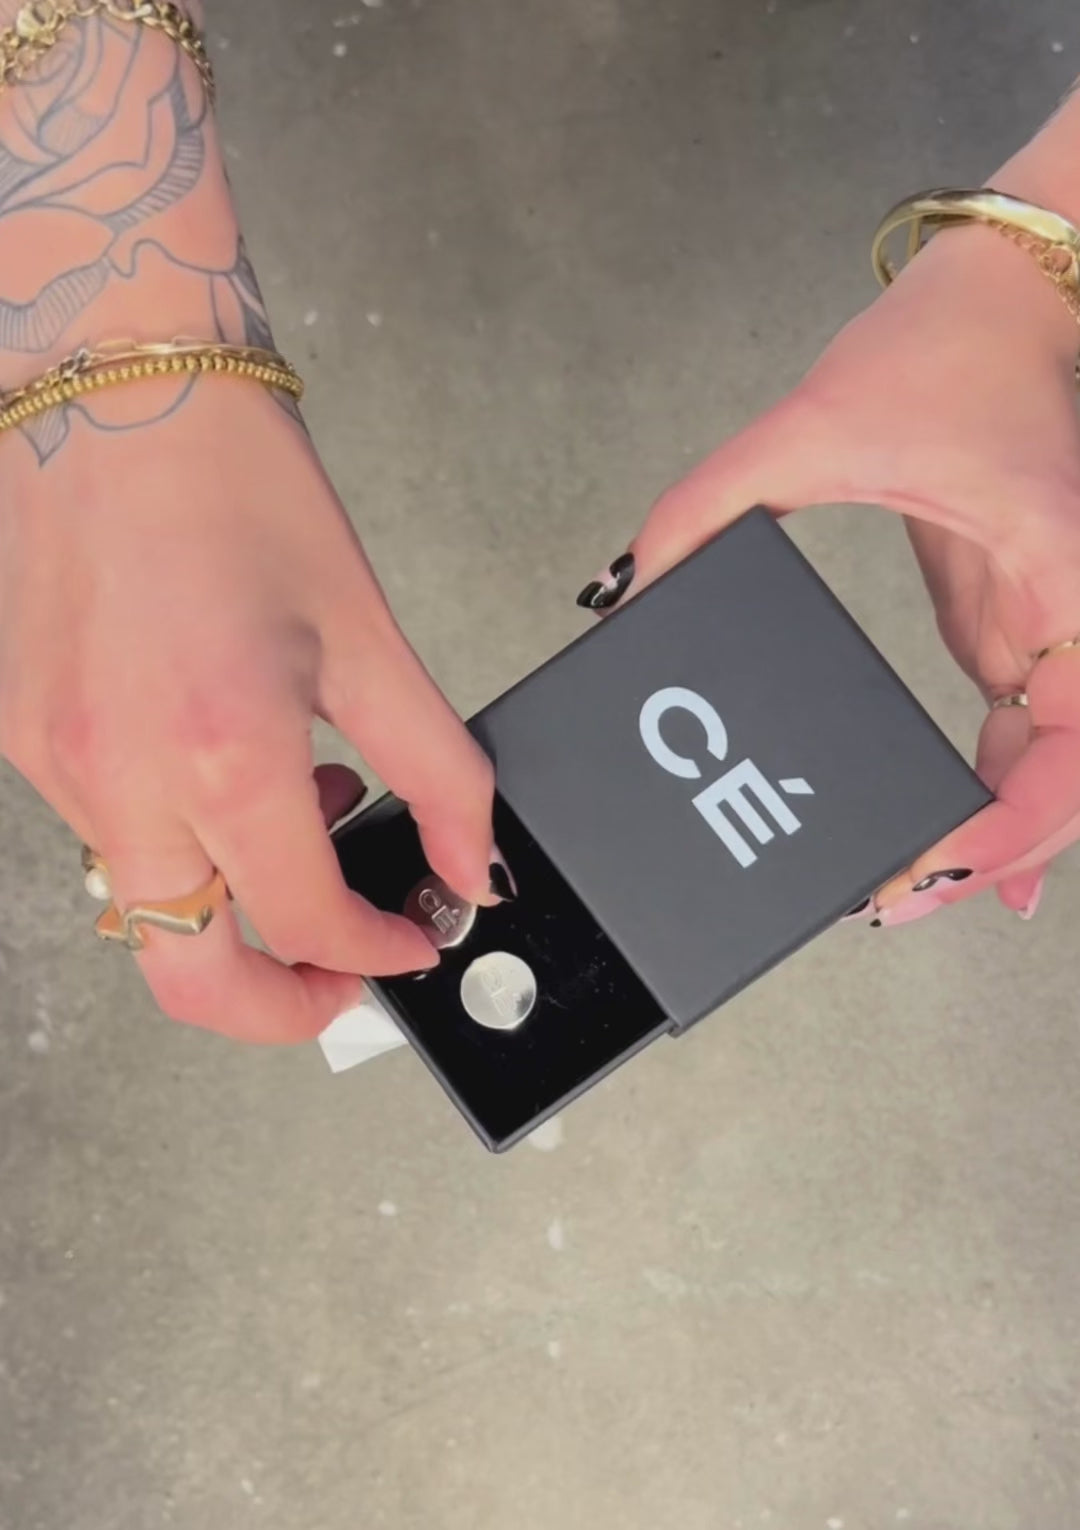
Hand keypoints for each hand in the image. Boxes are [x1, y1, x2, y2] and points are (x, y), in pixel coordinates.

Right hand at [0, 385, 496, 1039]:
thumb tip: (473, 860)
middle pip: (189, 975)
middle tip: (338, 973)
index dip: (374, 953)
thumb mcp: (365, 633)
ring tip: (302, 814)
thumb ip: (436, 768)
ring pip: (145, 909)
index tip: (408, 940)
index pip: (304, 925)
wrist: (114, 384)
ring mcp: (51, 762)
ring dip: (233, 906)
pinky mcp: (18, 736)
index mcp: (220, 752)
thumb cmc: (232, 484)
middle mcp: (116, 775)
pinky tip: (225, 766)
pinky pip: (105, 835)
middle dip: (279, 1003)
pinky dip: (178, 839)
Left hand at [586, 226, 1079, 924]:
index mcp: (1065, 577)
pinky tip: (957, 840)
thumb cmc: (957, 344)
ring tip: (913, 888)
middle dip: (991, 855)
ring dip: (994, 835)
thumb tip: (632, 586)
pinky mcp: (1024, 616)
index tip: (940, 865)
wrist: (1016, 290)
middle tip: (899, 899)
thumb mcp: (819, 425)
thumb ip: (712, 506)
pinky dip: (995, 790)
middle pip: (1067, 780)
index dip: (1016, 828)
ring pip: (1052, 765)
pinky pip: (1026, 729)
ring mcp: (1057, 621)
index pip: (1074, 748)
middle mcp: (1078, 612)